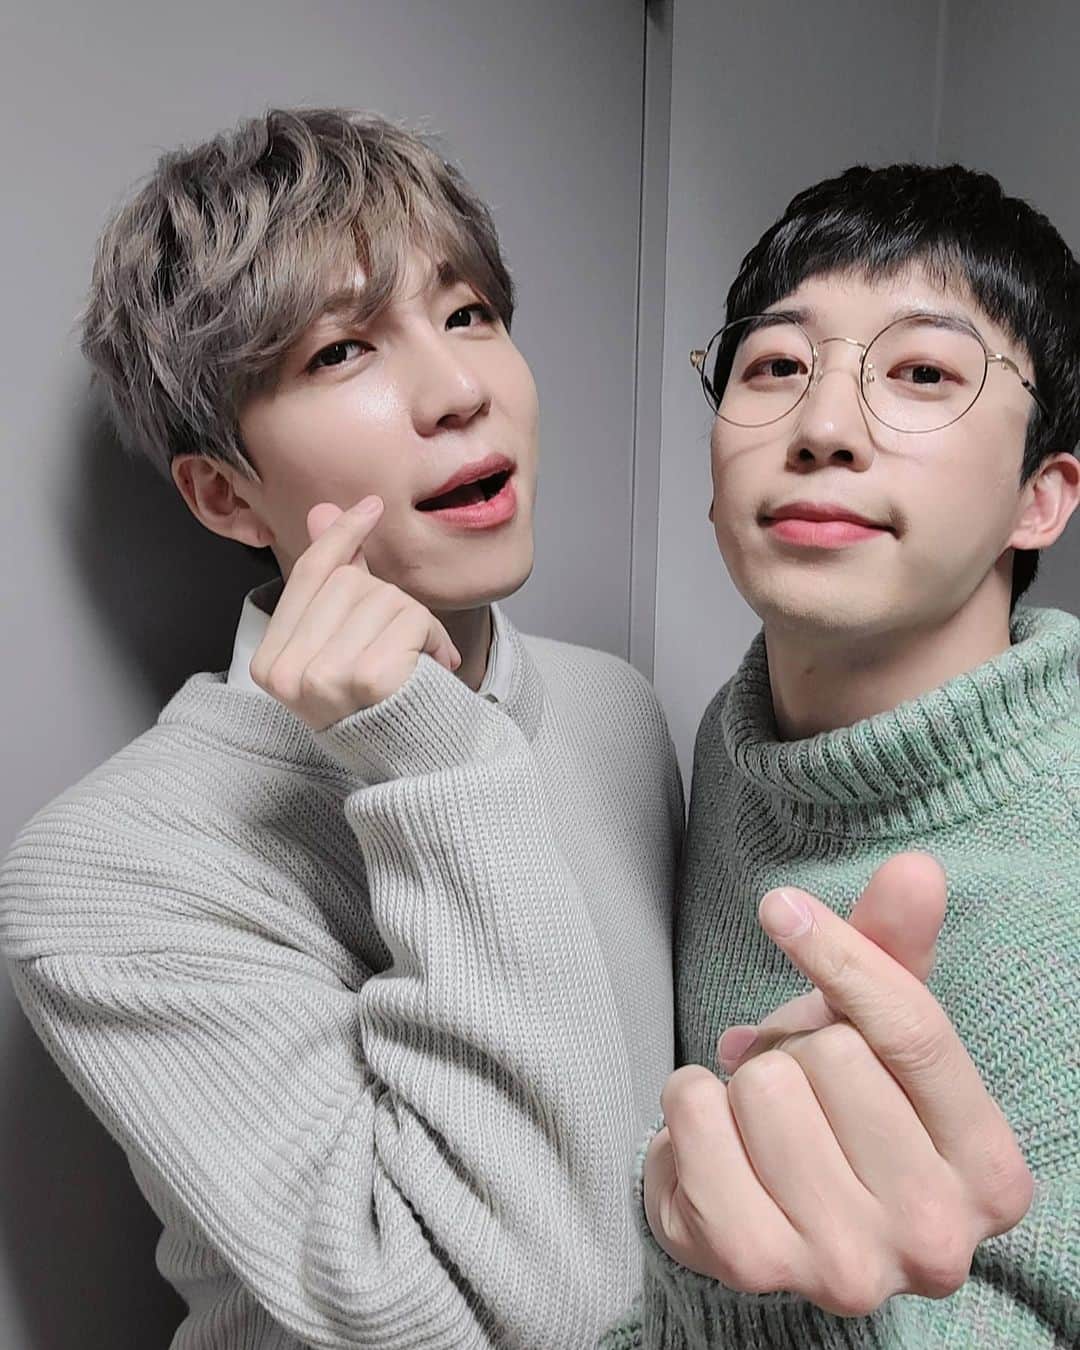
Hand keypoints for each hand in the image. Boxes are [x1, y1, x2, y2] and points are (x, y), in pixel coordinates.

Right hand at [249, 497, 460, 729]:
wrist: (416, 766)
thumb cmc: (377, 707)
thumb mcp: (343, 645)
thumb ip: (331, 581)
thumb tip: (323, 512)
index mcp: (270, 665)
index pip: (308, 576)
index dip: (342, 536)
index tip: (370, 507)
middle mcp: (290, 673)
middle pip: (349, 581)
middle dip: (388, 600)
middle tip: (403, 643)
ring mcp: (325, 677)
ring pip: (383, 597)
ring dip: (416, 622)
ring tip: (419, 661)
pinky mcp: (368, 679)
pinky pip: (411, 618)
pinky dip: (434, 637)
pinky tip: (435, 666)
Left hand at [644, 853, 1032, 1316]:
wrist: (772, 1220)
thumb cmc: (838, 1114)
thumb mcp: (878, 1033)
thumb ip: (894, 950)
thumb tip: (915, 869)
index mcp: (988, 1170)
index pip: (915, 1031)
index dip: (843, 955)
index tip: (779, 907)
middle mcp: (934, 1235)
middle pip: (832, 1056)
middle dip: (798, 1048)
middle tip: (798, 1089)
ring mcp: (845, 1264)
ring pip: (762, 1085)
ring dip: (741, 1081)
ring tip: (760, 1120)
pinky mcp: (753, 1267)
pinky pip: (694, 1122)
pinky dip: (686, 1104)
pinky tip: (713, 1137)